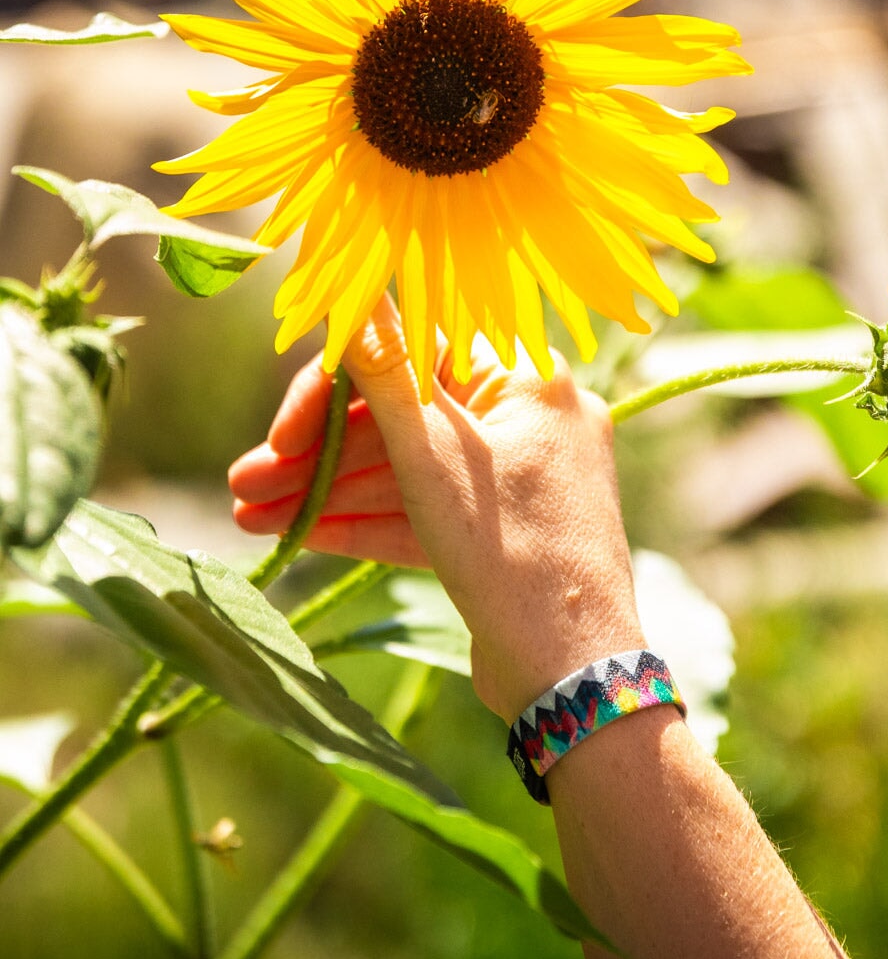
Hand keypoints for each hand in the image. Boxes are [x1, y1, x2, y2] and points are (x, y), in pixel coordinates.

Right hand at [229, 295, 645, 720]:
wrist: (573, 673)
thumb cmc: (512, 553)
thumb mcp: (433, 457)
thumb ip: (385, 372)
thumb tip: (354, 285)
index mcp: (526, 382)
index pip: (410, 357)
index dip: (333, 390)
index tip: (279, 434)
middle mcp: (529, 421)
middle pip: (405, 419)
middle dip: (320, 453)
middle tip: (245, 485)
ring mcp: (521, 481)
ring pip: (412, 471)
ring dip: (332, 490)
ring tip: (254, 518)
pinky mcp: (507, 532)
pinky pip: (432, 512)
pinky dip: (372, 522)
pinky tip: (304, 534)